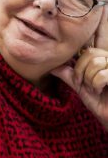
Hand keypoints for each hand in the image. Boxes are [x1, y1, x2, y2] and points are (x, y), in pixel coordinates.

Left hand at [51, 6, 107, 130]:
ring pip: (93, 64)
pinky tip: (105, 92)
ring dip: (92, 82)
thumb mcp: (83, 90)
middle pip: (87, 56)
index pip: (84, 51)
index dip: (77, 61)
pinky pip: (101, 75)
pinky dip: (99, 86)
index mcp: (102, 59)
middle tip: (91, 86)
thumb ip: (70, 76)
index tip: (78, 73)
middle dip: (83, 74)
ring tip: (100, 90)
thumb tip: (54, 66)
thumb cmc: (105, 106)